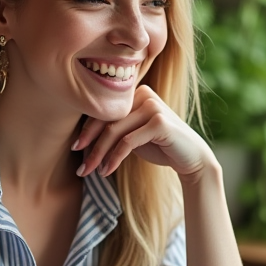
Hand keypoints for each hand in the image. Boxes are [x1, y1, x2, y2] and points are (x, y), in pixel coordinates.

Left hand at [73, 85, 215, 182]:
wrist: (190, 157)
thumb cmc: (159, 146)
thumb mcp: (132, 135)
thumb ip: (114, 129)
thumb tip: (80, 139)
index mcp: (135, 94)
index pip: (104, 111)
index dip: (87, 130)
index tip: (75, 149)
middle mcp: (143, 94)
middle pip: (106, 120)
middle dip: (90, 145)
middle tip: (80, 167)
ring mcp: (152, 106)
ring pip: (114, 131)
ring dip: (99, 155)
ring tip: (90, 172)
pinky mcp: (159, 122)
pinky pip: (127, 142)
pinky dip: (114, 158)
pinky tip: (107, 170)